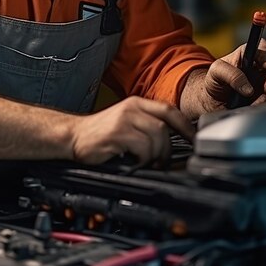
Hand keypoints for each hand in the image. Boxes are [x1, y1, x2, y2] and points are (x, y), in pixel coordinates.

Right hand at [71, 96, 194, 165]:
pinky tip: (134, 162)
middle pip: (165, 126)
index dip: (185, 126)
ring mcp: (124, 119)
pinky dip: (143, 158)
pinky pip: (143, 147)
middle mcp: (131, 108)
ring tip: (146, 162)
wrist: (71, 136)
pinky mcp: (116, 133)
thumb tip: (171, 141)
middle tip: (160, 161)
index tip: (194, 139)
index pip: (169, 110)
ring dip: (155, 155)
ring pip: (156, 137)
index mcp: (136, 103)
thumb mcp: (125, 123)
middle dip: (167, 149)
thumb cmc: (99, 135)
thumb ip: (146, 125)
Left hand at [181, 39, 265, 116]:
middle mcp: (257, 66)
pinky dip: (264, 104)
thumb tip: (249, 89)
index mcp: (247, 54)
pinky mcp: (263, 95)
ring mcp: (262, 81)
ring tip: (254, 103)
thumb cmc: (213, 80)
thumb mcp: (216, 71)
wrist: (211, 100)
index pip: (263, 49)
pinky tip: (253, 106)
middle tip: (265, 91)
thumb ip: (231, 75)